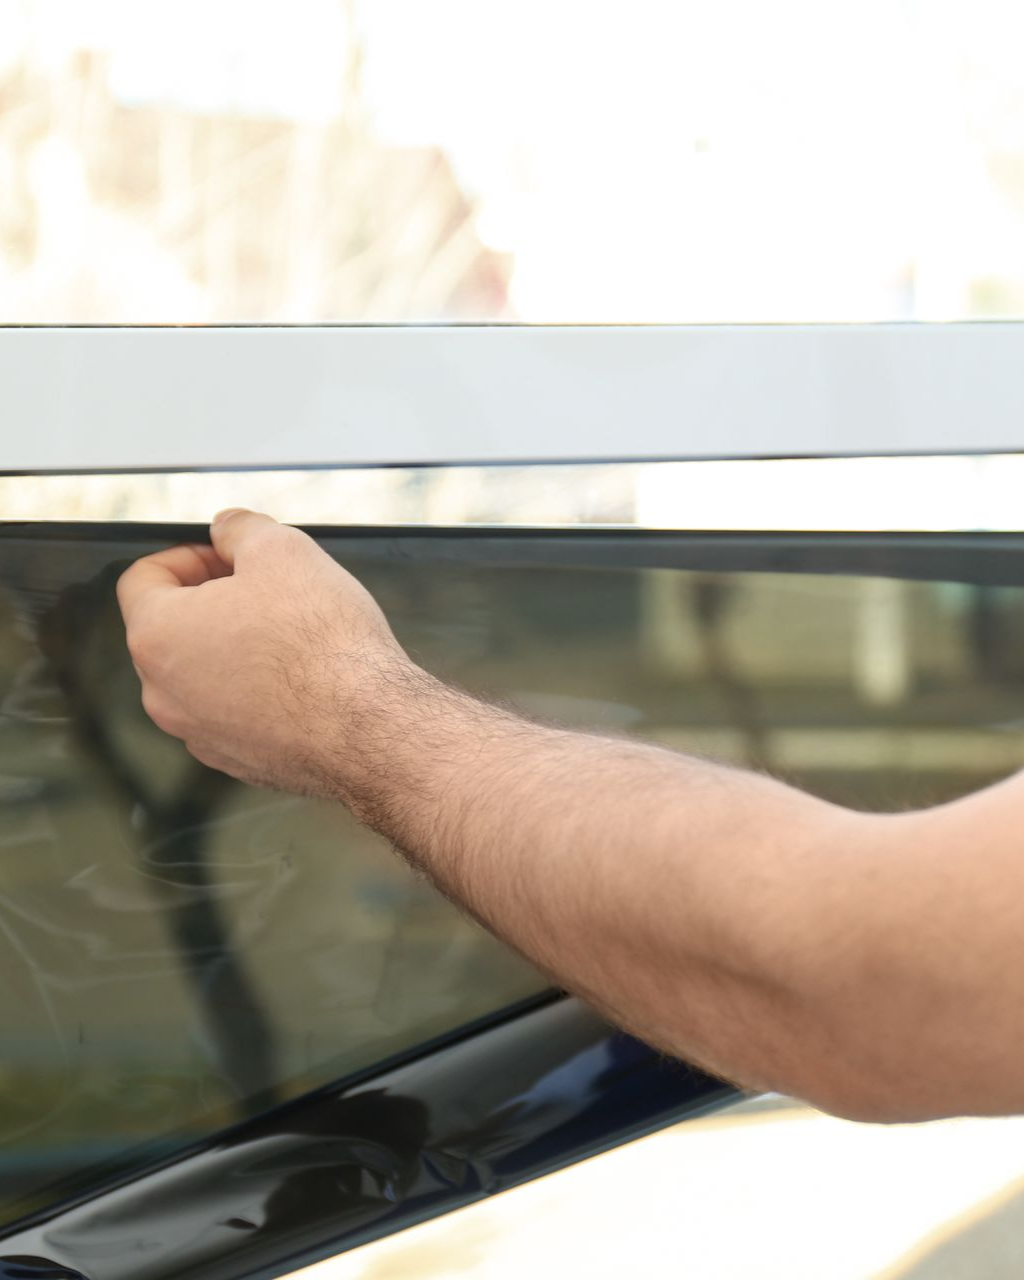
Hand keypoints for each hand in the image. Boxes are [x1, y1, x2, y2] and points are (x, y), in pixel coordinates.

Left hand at [117, 509, 410, 795]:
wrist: (367, 727)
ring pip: (203, 675)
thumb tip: (228, 527)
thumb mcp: (283, 549)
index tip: (225, 554)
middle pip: (171, 629)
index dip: (188, 554)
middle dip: (212, 601)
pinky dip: (256, 692)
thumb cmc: (324, 647)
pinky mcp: (238, 760)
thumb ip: (241, 528)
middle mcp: (165, 693)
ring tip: (288, 633)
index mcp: (158, 636)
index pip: (142, 578)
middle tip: (263, 587)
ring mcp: (199, 733)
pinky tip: (301, 678)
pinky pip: (234, 713)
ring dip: (234, 648)